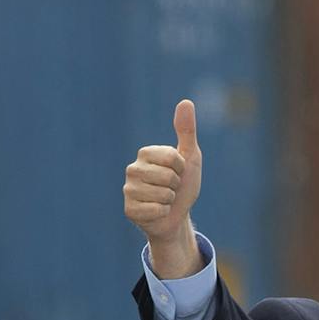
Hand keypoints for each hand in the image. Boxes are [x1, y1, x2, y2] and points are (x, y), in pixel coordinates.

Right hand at [124, 99, 203, 277]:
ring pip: (162, 194)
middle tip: (171, 189)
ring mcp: (129, 190)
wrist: (176, 217)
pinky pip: (155, 210)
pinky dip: (163, 213)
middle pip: (168, 177)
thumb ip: (187, 131)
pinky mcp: (129, 210)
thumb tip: (186, 102)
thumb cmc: (182, 186)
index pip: (172, 158)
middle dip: (176, 186)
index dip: (182, 169)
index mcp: (145, 153)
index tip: (178, 173)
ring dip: (170, 201)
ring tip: (164, 200)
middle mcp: (132, 169)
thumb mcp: (190, 158)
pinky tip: (157, 212)